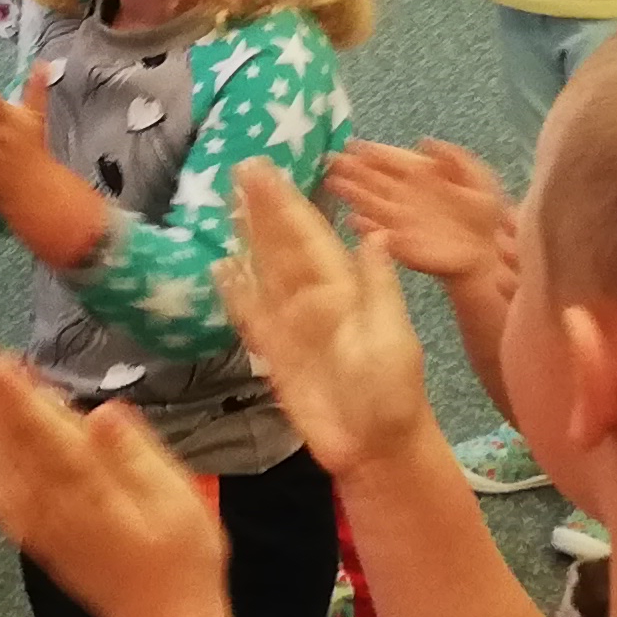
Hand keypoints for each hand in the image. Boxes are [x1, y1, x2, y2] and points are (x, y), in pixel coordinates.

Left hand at [0, 350, 223, 616]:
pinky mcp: (39, 540)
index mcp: (89, 481)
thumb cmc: (181, 555)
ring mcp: (42, 523)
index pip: (42, 426)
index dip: (12, 391)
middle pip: (12, 443)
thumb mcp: (177, 497)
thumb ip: (136, 454)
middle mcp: (55, 500)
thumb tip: (104, 411)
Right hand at [218, 164, 439, 478]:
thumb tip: (376, 235)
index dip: (289, 204)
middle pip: (282, 246)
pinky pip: (251, 315)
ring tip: (228, 204)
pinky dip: (236, 292)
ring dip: (248, 239)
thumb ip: (380, 286)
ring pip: (264, 272)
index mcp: (346, 289)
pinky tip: (221, 267)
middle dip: (263, 209)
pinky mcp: (274, 355)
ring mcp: (292, 326)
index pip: (311, 236)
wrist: (376, 447)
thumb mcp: (395, 336)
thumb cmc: (394, 394)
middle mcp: (315, 300)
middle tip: (240, 169)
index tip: (269, 171)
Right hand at [327, 138, 521, 290]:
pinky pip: (380, 235)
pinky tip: (352, 221)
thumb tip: (424, 142)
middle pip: (374, 181)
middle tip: (331, 161)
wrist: (487, 253)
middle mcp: (405, 197)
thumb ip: (456, 158)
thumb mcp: (479, 178)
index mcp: (421, 177)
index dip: (372, 152)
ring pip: (372, 204)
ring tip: (333, 184)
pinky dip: (366, 229)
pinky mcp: (402, 245)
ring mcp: (401, 221)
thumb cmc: (484, 215)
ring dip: (352, 194)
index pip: (392, 161)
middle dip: (353, 170)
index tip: (351, 144)